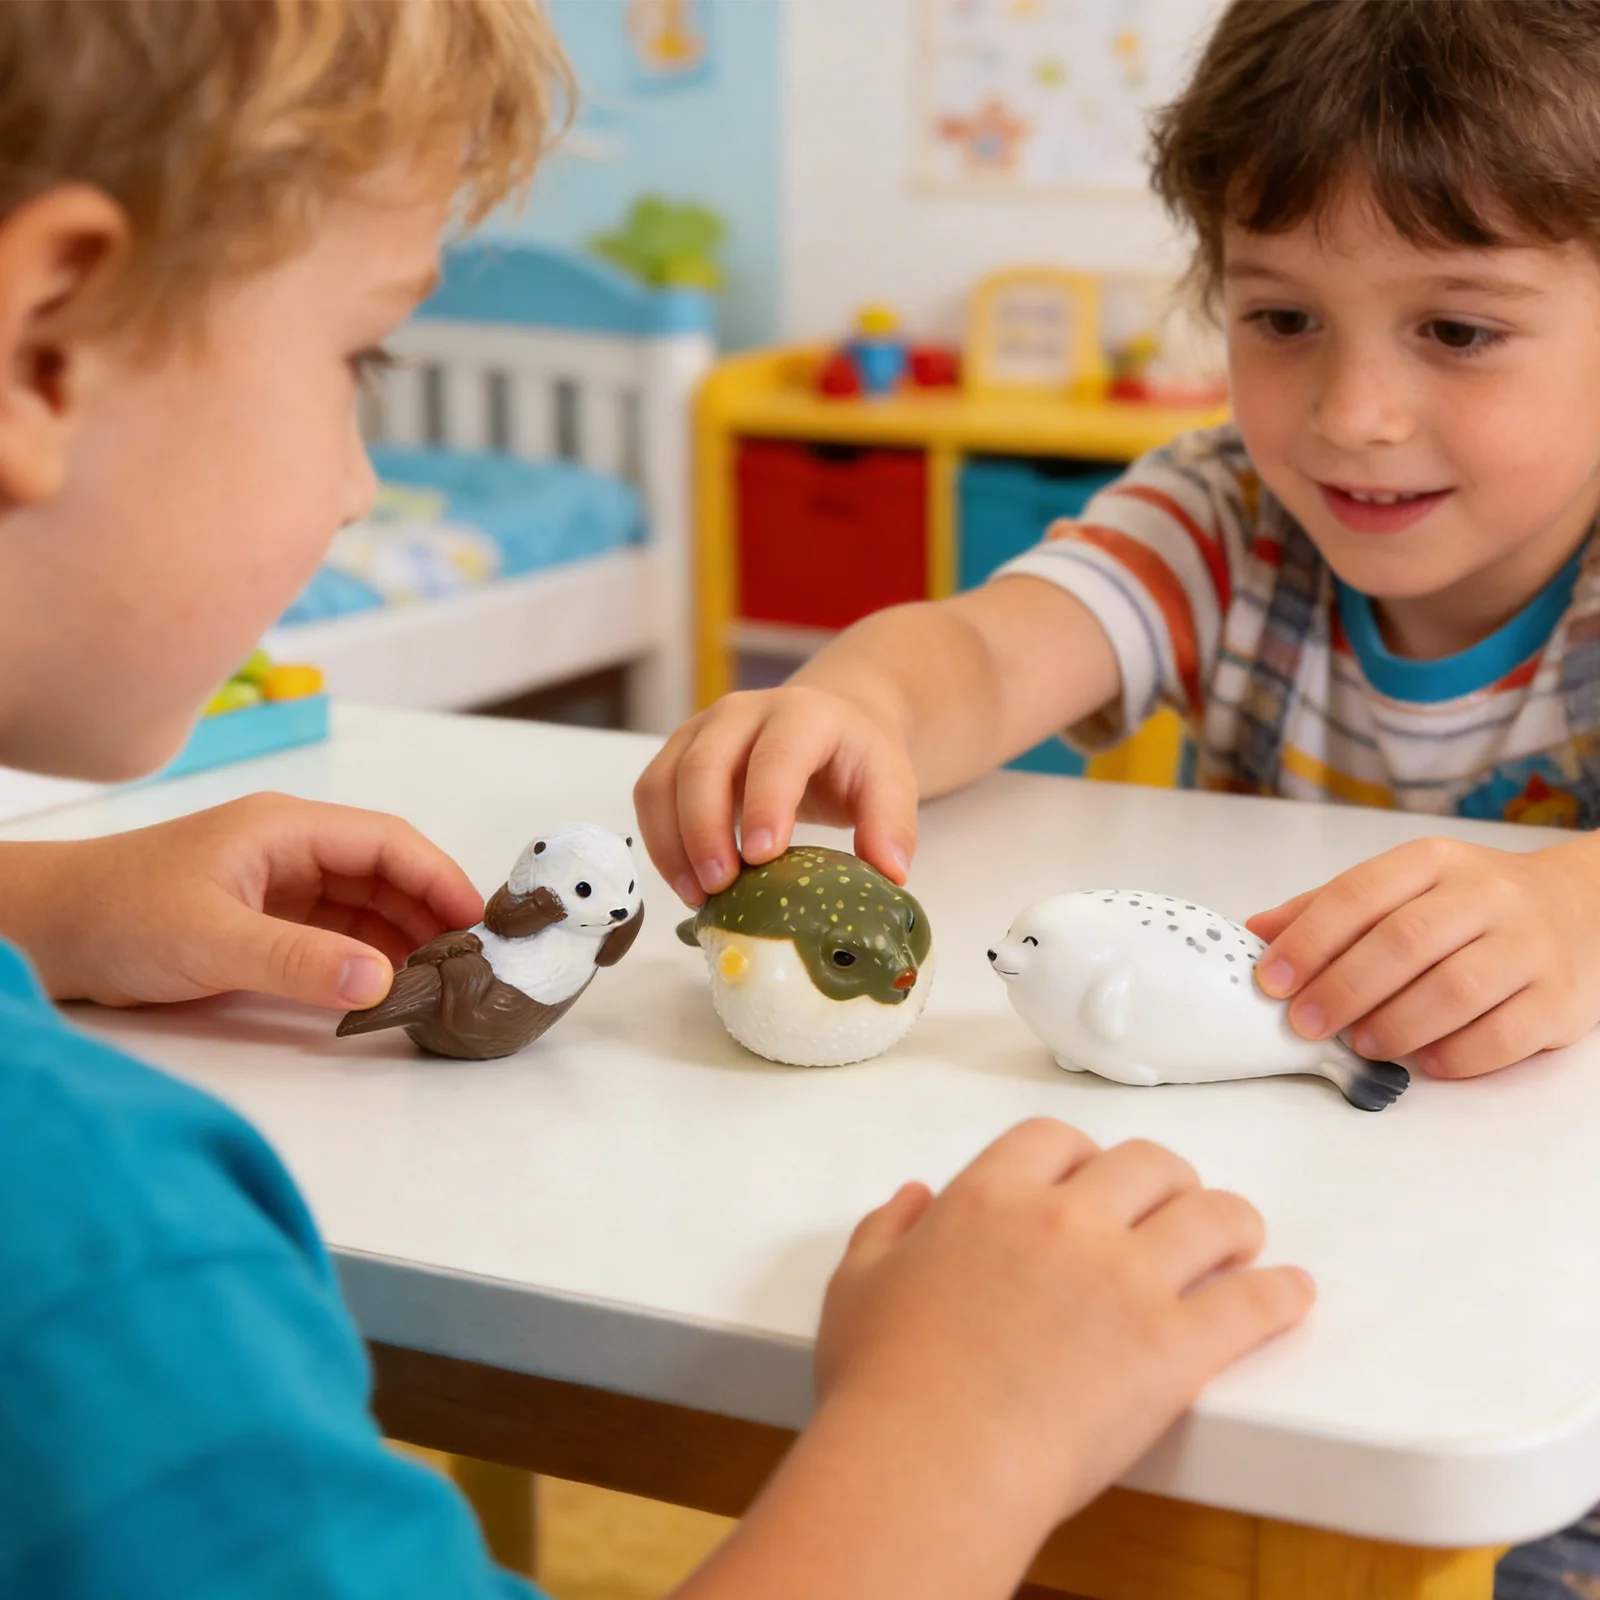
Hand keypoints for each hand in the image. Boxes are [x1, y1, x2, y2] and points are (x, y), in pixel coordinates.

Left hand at [5, 792, 482, 1009]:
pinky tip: (390, 989)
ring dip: (404, 940)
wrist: (41, 933)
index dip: (439, 878)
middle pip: (386, 874)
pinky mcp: (266, 924)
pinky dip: (368, 959)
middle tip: (472, 964)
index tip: (478, 924)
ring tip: (442, 983)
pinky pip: (337, 936)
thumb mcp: (211, 940)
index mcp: (286, 829)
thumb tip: (387, 981)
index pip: (388, 842)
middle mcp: (292, 851)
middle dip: (431, 914)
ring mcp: (280, 888)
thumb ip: (299, 961)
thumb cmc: (116, 916)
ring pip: (366, 907)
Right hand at [633, 685, 917, 903]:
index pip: (777, 753)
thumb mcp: (890, 781)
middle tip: (720, 886)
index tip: (763, 857)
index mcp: (803, 714)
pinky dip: (659, 843)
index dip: (765, 803)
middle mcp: (743, 712)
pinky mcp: (677, 753)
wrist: (830, 723)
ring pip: (664, 779)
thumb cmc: (855, 757)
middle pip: (705, 763)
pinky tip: (685, 883)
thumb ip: (892, 823)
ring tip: (698, 895)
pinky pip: (650, 795)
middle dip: (704, 829)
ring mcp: (703, 730)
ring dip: (672, 842)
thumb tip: (889, 873)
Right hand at [815, 1119, 1311, 1526]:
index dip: (1081, 1156)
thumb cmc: (884, 1387)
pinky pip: (1250, 1303)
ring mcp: (1127, 1279)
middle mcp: (1066, 1219)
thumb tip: (912, 1201)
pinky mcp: (1174, 1348)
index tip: (1092, 1178)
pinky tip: (1288, 1292)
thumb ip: (885, 1231)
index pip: (1055, 1140)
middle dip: (1165, 1180)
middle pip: (1146, 1163)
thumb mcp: (856, 1287)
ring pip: (1211, 1215)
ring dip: (1231, 1222)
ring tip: (1238, 1240)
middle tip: (1172, 1206)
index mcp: (991, 1197)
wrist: (928, 1465)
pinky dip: (1278, 1294)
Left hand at [1248, 835, 1599, 1076]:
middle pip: (1404, 942)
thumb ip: (1331, 908)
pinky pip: (1505, 1034)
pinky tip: (1422, 1063)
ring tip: (1359, 1044)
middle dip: (1343, 988)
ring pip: (1455, 988)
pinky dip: (1455, 1056)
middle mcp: (1486, 896)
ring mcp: (1530, 945)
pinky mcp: (1562, 998)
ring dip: (1395, 1024)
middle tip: (1305, 1023)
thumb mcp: (1404, 886)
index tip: (1271, 980)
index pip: (1360, 894)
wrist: (1583, 907)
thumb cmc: (1471, 904)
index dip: (1310, 940)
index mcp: (1433, 862)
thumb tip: (1258, 932)